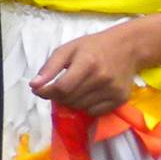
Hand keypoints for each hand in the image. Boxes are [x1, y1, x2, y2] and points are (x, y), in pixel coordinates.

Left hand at [31, 21, 152, 115]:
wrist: (126, 48)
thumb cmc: (93, 47)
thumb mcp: (68, 49)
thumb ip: (50, 67)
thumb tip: (34, 85)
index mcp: (87, 63)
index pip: (62, 87)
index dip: (46, 92)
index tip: (38, 90)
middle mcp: (102, 78)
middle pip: (70, 99)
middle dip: (57, 96)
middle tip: (56, 87)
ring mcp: (113, 90)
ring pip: (80, 107)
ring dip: (70, 101)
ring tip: (72, 89)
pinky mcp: (121, 99)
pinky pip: (95, 112)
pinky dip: (85, 107)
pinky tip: (86, 94)